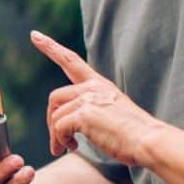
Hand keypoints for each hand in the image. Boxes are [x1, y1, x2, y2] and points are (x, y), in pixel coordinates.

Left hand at [32, 31, 163, 166]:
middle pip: (54, 97)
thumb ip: (93, 108)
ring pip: (55, 115)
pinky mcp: (84, 114)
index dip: (51, 47)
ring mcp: (88, 98)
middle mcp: (92, 87)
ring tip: (66, 147)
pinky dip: (60, 140)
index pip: (71, 60)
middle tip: (58, 142)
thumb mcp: (113, 112)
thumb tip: (69, 122)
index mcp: (100, 84)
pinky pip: (58, 127)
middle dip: (51, 120)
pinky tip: (73, 147)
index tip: (35, 35)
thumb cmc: (133, 134)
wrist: (148, 141)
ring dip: (56, 135)